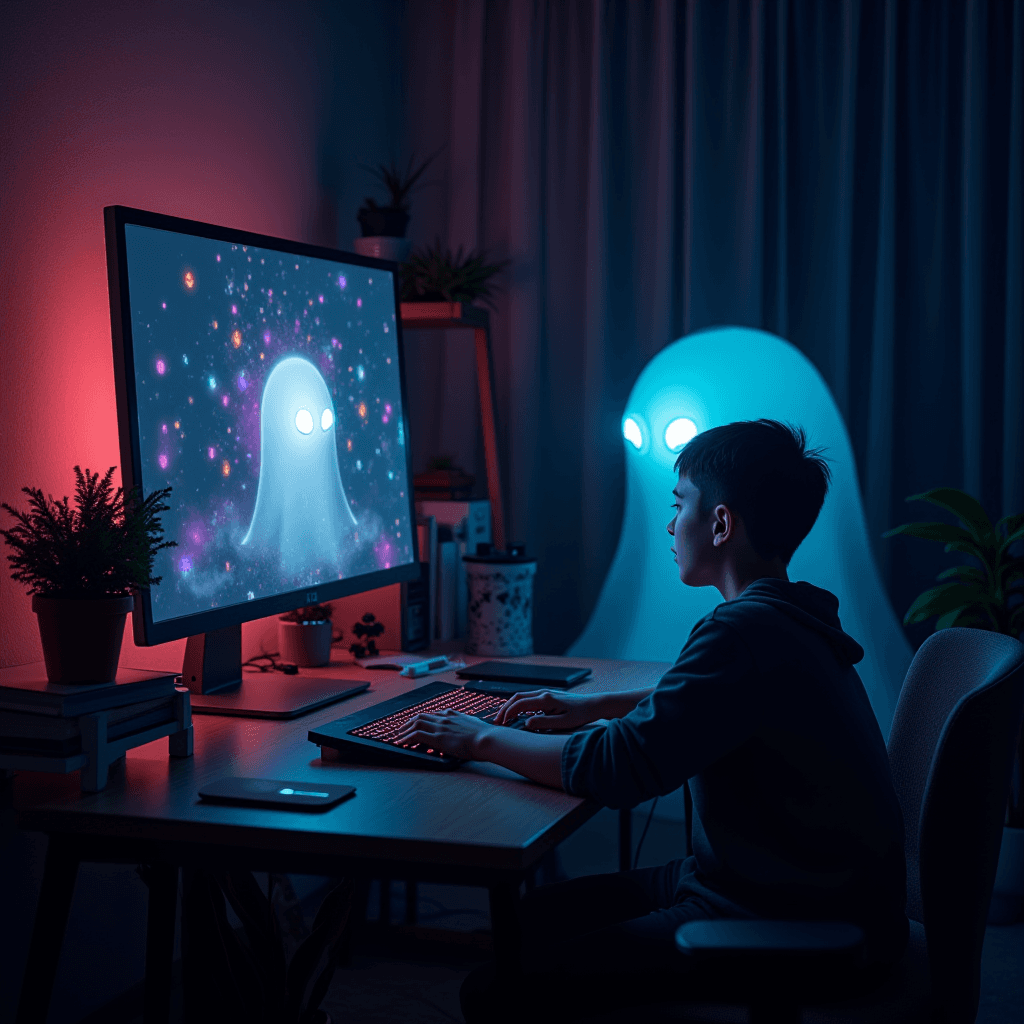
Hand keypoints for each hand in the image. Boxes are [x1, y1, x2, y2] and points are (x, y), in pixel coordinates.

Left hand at [393, 709, 493, 759]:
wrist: (488, 739)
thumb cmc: (485, 736)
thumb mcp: (475, 726)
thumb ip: (467, 726)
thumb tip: (469, 731)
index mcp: (453, 714)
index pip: (433, 714)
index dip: (423, 719)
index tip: (417, 723)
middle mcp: (445, 718)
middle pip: (421, 716)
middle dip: (409, 722)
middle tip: (402, 728)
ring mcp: (441, 727)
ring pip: (416, 723)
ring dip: (405, 730)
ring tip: (398, 736)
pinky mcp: (438, 737)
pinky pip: (417, 735)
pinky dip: (407, 738)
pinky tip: (402, 743)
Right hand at [492, 689, 609, 730]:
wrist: (593, 705)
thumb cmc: (580, 715)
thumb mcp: (564, 723)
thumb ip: (545, 723)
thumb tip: (527, 724)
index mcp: (545, 699)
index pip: (519, 704)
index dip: (507, 713)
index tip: (501, 724)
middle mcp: (543, 693)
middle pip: (517, 697)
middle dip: (504, 709)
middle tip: (497, 722)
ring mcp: (545, 693)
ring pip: (521, 697)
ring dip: (510, 707)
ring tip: (503, 719)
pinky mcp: (548, 696)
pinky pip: (528, 699)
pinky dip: (518, 705)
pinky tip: (516, 715)